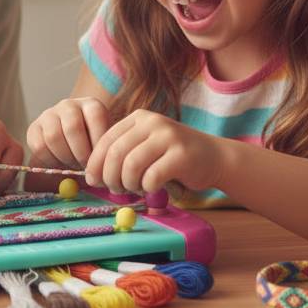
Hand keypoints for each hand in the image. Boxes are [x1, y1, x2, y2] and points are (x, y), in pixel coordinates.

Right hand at [27, 96, 109, 169]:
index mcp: (91, 104)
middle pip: (73, 127)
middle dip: (81, 154)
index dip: (98, 141)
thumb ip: (103, 149)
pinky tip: (59, 162)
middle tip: (85, 167)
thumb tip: (100, 167)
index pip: (96, 116)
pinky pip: (39, 146)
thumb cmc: (91, 144)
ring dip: (65, 157)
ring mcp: (49, 114)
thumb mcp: (102, 142)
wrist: (70, 145)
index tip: (99, 158)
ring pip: (53, 137)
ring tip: (73, 164)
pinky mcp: (34, 128)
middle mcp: (69, 105)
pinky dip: (50, 161)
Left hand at [84, 109, 225, 195]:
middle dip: (109, 176)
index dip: (95, 162)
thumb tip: (92, 175)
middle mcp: (152, 122)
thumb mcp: (146, 145)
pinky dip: (146, 187)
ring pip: (131, 165)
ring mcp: (168, 137)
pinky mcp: (181, 155)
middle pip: (116, 153)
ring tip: (134, 189)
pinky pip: (152, 176)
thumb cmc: (174, 157)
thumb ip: (123, 153)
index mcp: (139, 118)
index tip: (93, 180)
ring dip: (128, 184)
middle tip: (114, 189)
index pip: (106, 139)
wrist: (214, 157)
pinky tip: (151, 188)